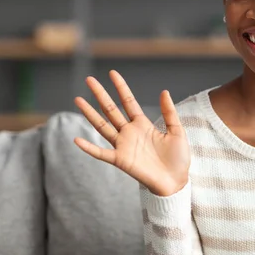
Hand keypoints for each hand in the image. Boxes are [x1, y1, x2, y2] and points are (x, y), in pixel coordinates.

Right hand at [73, 70, 189, 196]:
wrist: (176, 181)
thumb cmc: (178, 158)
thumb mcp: (177, 131)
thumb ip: (169, 112)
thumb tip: (164, 91)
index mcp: (143, 124)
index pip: (129, 102)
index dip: (121, 87)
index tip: (112, 73)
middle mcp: (130, 132)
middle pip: (111, 110)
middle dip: (101, 94)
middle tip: (89, 79)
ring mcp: (123, 146)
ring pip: (102, 126)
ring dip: (90, 114)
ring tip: (78, 99)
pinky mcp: (120, 160)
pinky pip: (101, 153)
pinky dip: (89, 148)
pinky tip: (76, 139)